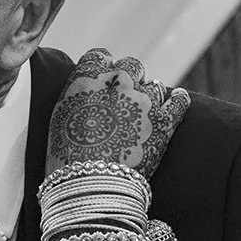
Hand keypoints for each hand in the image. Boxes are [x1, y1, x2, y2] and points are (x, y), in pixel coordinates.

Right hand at [47, 48, 190, 176]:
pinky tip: (176, 101)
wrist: (89, 185)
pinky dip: (178, 100)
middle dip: (129, 79)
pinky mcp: (165, 121)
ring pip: (154, 85)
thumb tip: (91, 85)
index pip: (100, 55)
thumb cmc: (67, 156)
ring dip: (149, 96)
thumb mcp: (60, 115)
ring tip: (143, 115)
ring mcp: (144, 100)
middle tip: (125, 99)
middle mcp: (118, 81)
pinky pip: (180, 101)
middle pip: (131, 65)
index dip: (104, 68)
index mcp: (89, 76)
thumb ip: (78, 92)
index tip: (105, 80)